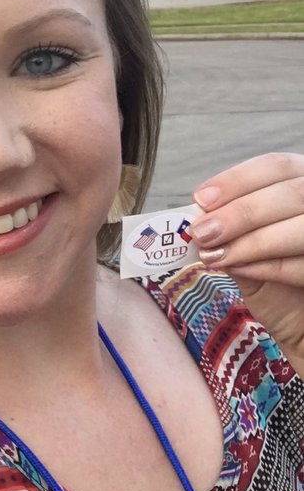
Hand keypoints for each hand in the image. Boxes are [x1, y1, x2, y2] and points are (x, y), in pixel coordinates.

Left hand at [191, 152, 303, 373]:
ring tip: (215, 257)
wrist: (303, 325)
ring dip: (252, 241)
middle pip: (292, 192)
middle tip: (203, 233)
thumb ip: (229, 230)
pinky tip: (240, 270)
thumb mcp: (247, 251)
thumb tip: (196, 216)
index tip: (201, 199)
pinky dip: (269, 265)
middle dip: (242, 213)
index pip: (276, 165)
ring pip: (302, 226)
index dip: (237, 180)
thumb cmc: (278, 285)